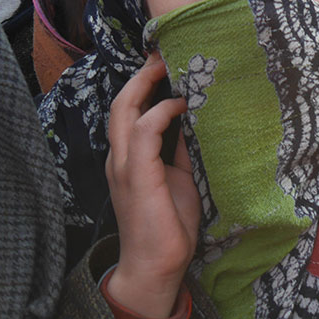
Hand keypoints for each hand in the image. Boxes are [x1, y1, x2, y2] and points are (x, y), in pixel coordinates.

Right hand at [104, 57, 199, 318]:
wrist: (158, 265)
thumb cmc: (170, 222)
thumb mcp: (180, 176)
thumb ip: (181, 149)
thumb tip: (196, 121)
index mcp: (130, 157)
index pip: (129, 111)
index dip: (143, 84)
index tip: (166, 62)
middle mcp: (121, 157)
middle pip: (121, 103)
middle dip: (142, 75)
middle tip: (165, 53)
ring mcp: (126, 166)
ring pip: (125, 111)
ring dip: (147, 84)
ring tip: (169, 65)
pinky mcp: (138, 176)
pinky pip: (144, 132)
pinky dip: (160, 112)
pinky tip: (181, 104)